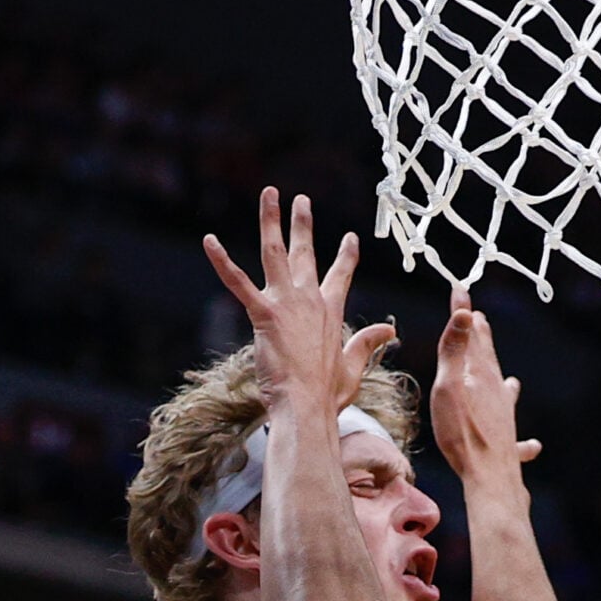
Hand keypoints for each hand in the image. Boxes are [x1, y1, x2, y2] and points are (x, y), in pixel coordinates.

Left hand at [202, 189, 389, 408]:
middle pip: (306, 253)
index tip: (350, 237)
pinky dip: (222, 261)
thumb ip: (369, 342)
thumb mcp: (354, 365)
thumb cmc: (329, 393)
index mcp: (332, 312)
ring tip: (270, 194)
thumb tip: (391, 330)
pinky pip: (238, 282)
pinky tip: (209, 240)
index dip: (346, 256)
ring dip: (272, 221)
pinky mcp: (264, 313)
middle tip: (301, 200)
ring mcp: (287, 303)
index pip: (341, 276)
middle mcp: (311, 299)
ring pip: (275, 252)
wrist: (307, 406)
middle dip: (303, 223)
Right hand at [430, 286, 541, 486]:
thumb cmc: (463, 432)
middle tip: (481, 322)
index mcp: (481, 375)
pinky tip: (534, 444)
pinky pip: (515, 437)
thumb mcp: (449, 386)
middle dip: (483, 342)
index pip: (472, 336)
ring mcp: (505, 418)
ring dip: (503, 383)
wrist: (489, 475)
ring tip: (511, 380)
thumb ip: (455, 350)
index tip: (460, 290)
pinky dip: (523, 438)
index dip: (464, 313)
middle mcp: (498, 393)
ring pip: (506, 395)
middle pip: (490, 361)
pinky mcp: (508, 443)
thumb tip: (468, 312)